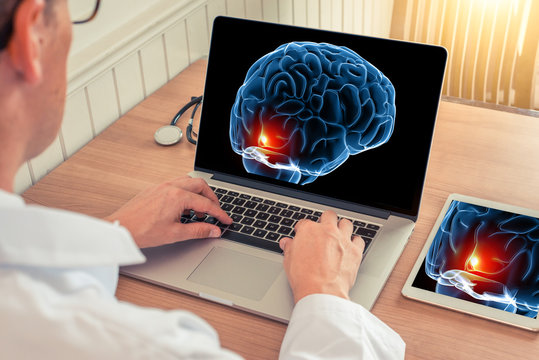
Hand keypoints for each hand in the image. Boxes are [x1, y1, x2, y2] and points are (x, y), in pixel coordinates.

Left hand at [105, 176, 231, 247]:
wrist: (120, 229)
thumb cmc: (142, 231)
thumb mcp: (175, 234)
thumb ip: (198, 231)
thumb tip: (213, 231)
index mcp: (178, 197)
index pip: (206, 204)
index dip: (219, 213)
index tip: (226, 220)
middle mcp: (171, 187)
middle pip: (200, 185)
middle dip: (211, 198)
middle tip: (215, 212)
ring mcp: (162, 186)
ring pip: (188, 182)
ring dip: (197, 194)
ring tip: (197, 211)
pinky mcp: (155, 188)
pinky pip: (176, 184)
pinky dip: (185, 193)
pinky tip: (182, 208)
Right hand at [279, 211, 364, 303]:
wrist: (321, 291)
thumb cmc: (304, 278)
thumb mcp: (289, 261)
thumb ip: (289, 248)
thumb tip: (287, 243)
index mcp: (309, 231)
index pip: (305, 223)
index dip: (303, 229)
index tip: (304, 234)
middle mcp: (327, 231)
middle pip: (329, 216)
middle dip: (326, 220)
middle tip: (324, 229)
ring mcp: (342, 239)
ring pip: (346, 223)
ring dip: (342, 228)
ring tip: (339, 235)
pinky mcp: (355, 250)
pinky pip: (359, 240)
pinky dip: (355, 242)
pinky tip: (351, 247)